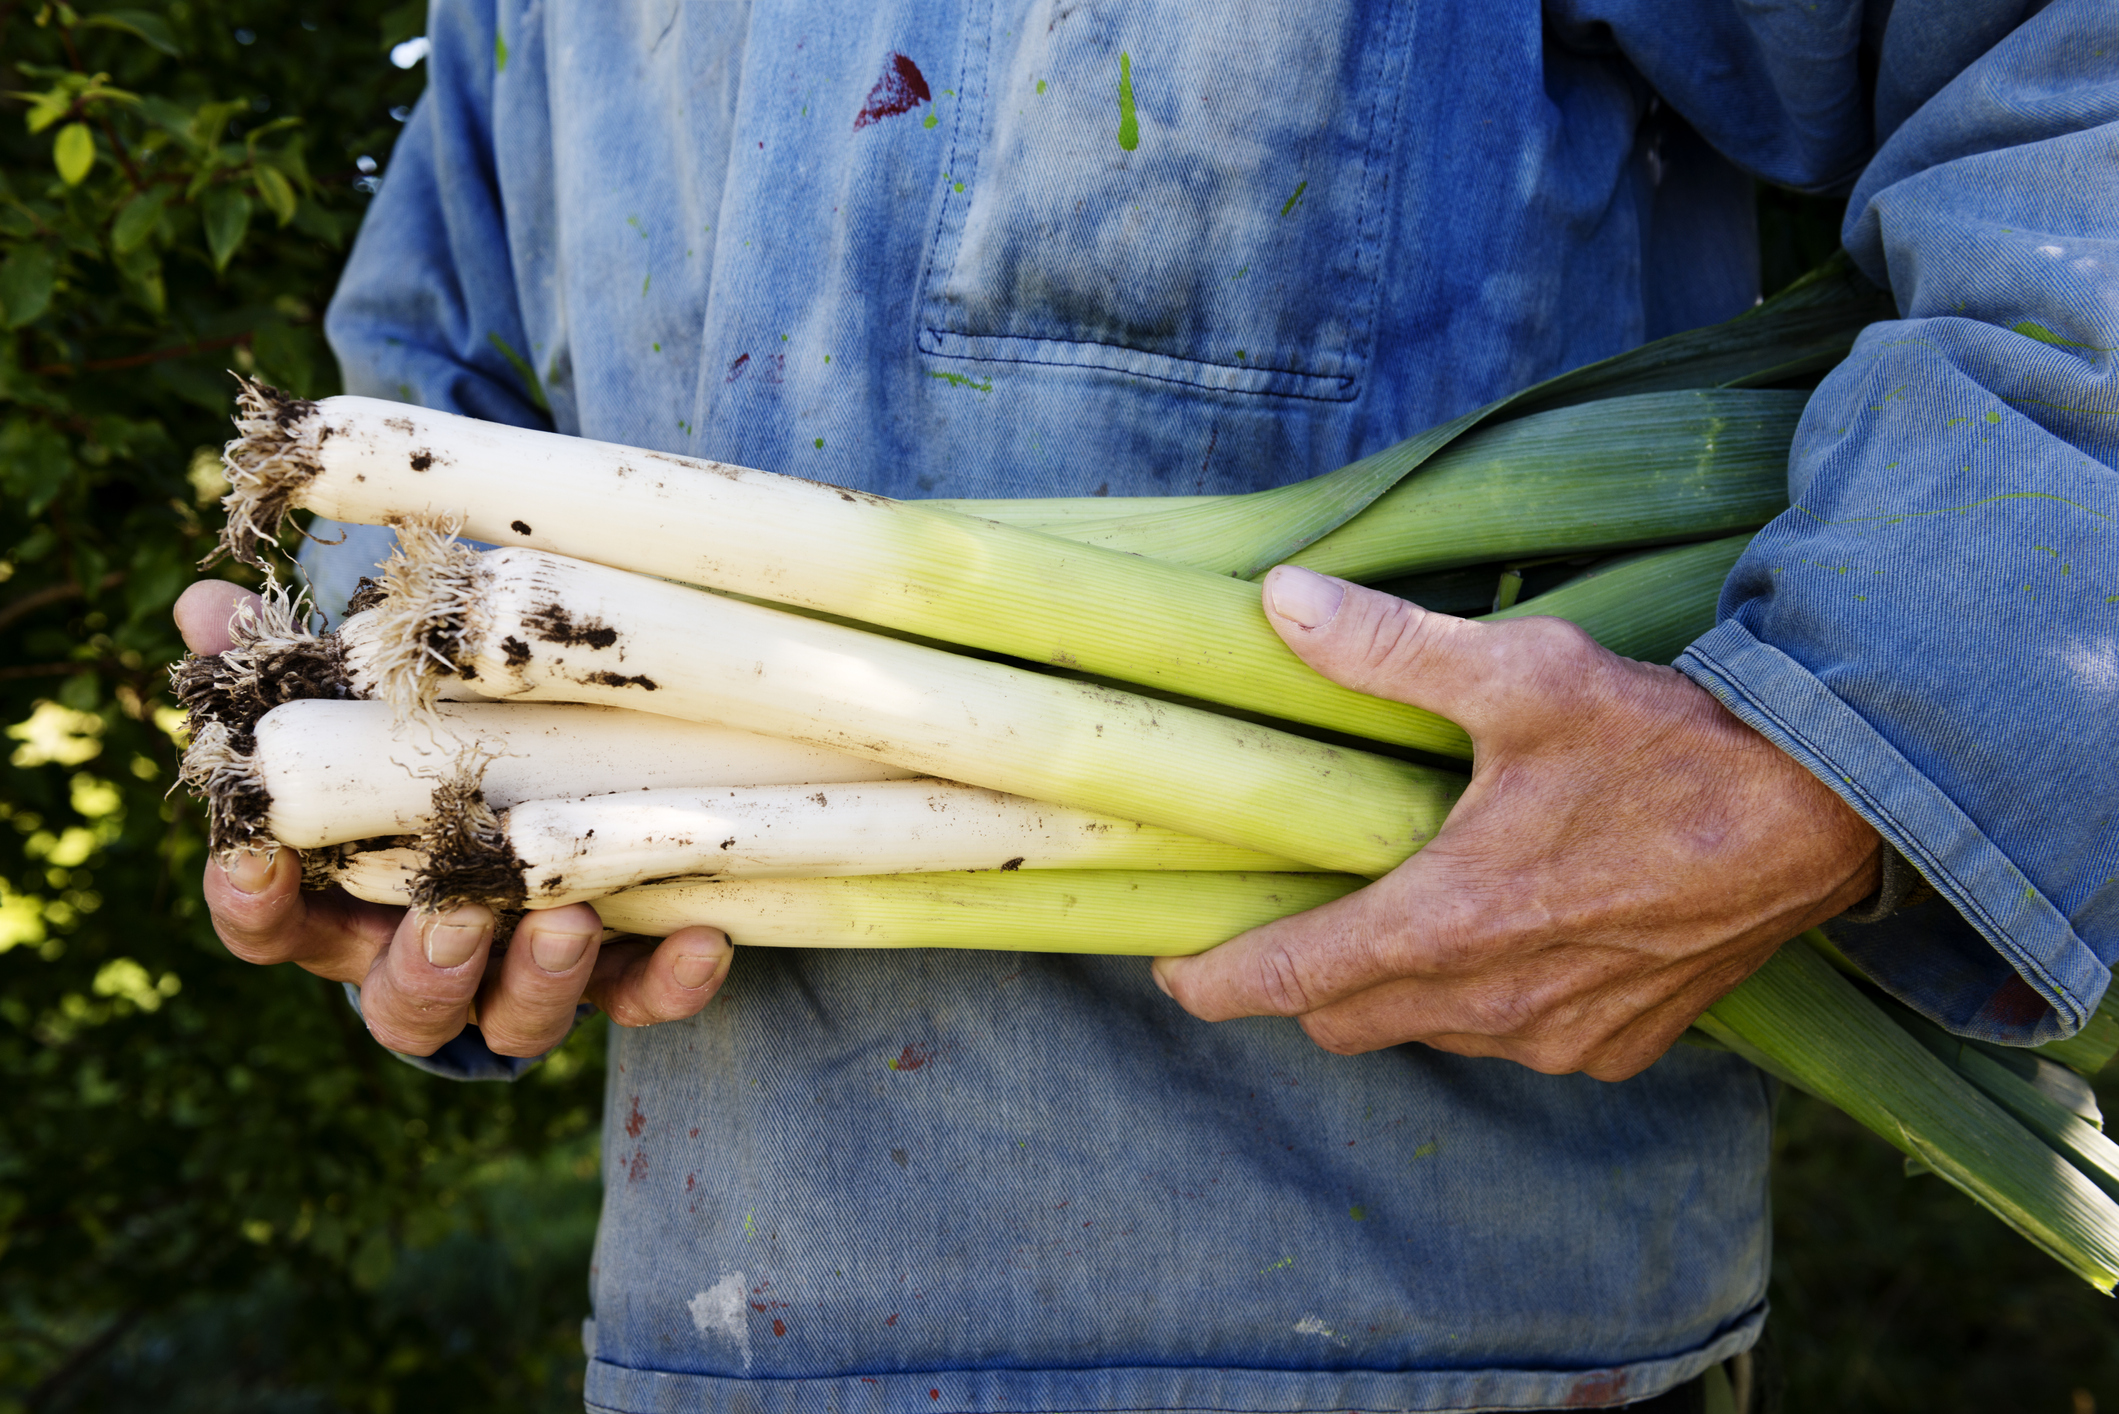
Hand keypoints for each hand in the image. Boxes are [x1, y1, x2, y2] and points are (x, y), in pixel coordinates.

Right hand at [176, 581, 732, 1055]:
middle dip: (425, 968)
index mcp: (344, 905)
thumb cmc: (424, 760)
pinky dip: (670, 981)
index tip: (260, 857)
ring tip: (569, 920)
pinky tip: (706, 937)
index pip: (271, 926)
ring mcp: (519, 978)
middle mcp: (424, 959)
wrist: (539, 814)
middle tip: (455, 919)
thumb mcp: (360, 712)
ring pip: (514, 1019)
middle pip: (402, 1001)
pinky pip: (639, 998)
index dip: (254, 901)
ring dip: (540, 978)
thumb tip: (207, 608)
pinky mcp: (613, 979)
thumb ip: (287, 672)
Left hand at [1151, 566, 1881, 1080]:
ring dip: (1400, 986)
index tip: (1175, 972)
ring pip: (1428, 1032)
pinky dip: (1488, 999)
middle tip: (1294, 915)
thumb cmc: (1670, 739)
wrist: (1827, 809)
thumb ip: (1390, 649)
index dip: (1218, 982)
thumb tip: (1279, 601)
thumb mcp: (1523, 674)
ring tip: (1413, 906)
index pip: (1292, 980)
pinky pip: (1515, 1038)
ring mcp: (1561, 1035)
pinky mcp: (1619, 1046)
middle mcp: (1495, 1000)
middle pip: (1344, 1020)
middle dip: (1303, 982)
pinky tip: (1515, 929)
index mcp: (1450, 922)